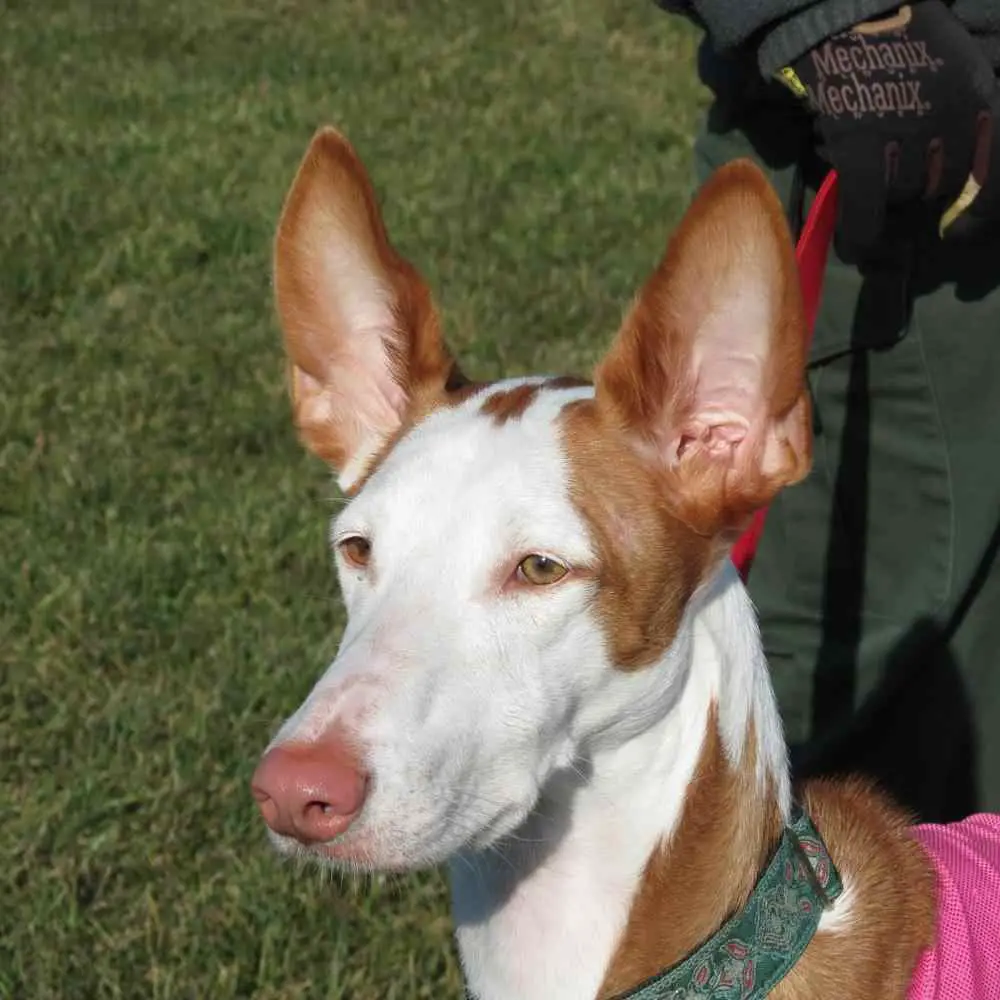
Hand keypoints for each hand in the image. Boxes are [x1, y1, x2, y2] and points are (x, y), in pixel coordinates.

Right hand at [777, 1, 998, 259]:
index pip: (994, 171)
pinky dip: (861, 232)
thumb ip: (968, 111)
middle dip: (926, 189)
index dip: (983, 209)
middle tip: (903, 180)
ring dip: (891, 194)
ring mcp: (905, 135)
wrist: (852, 11)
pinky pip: (866, 207)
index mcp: (979, 98)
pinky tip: (857, 244)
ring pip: (905, 193)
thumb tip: (965, 174)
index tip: (964, 230)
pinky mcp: (862, 146)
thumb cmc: (906, 35)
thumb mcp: (960, 64)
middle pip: (944, 184)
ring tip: (875, 176)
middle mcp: (950, 120)